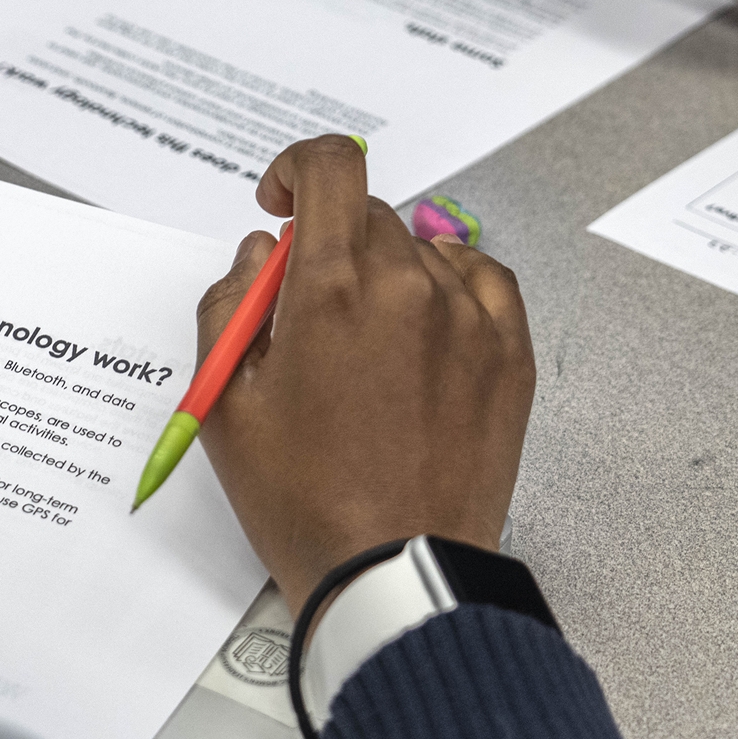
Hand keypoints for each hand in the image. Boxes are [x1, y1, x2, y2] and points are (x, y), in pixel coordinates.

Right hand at [195, 137, 535, 608]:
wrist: (394, 572)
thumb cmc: (306, 501)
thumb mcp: (227, 404)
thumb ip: (229, 305)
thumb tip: (260, 254)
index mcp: (332, 288)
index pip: (330, 166)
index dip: (297, 168)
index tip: (282, 201)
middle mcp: (407, 286)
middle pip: (368, 214)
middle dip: (331, 242)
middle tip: (310, 308)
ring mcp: (468, 318)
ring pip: (420, 250)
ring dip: (386, 272)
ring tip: (365, 347)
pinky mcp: (509, 354)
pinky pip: (482, 280)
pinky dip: (448, 286)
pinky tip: (422, 328)